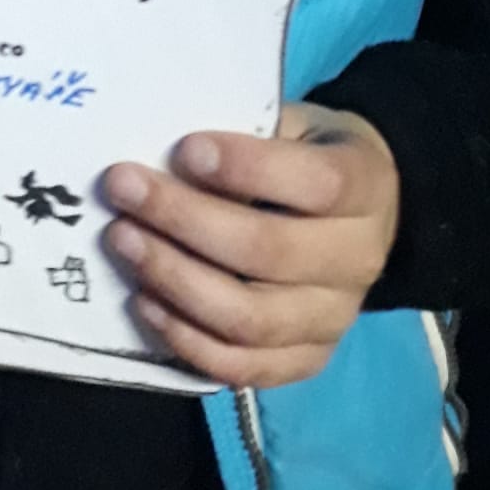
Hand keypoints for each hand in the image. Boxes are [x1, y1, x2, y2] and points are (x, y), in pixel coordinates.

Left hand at [104, 102, 399, 388]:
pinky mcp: (309, 359)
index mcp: (364, 186)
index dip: (246, 168)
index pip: (314, 184)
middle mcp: (357, 259)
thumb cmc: (307, 153)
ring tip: (122, 241)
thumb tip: (161, 144)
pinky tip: (145, 301)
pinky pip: (243, 367)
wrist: (366, 213)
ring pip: (249, 318)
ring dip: (174, 280)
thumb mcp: (293, 123)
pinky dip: (187, 339)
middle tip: (122, 189)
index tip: (184, 148)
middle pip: (267, 252)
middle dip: (183, 220)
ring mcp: (335, 319)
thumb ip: (244, 131)